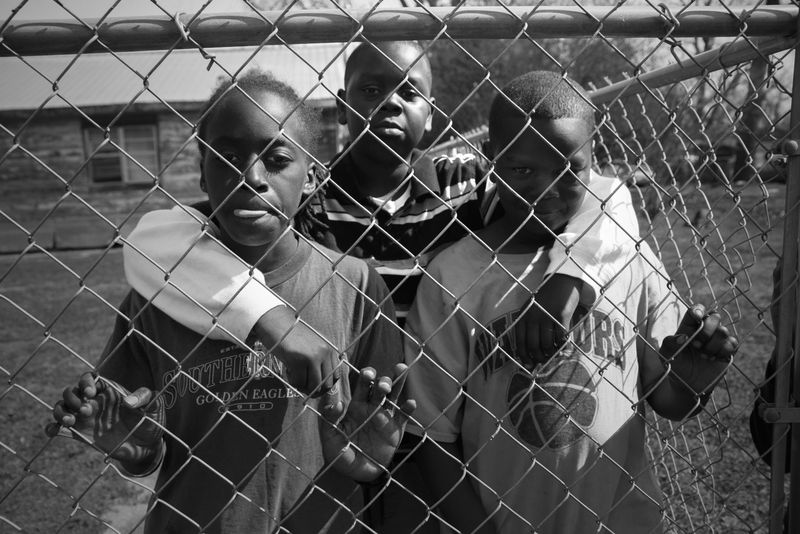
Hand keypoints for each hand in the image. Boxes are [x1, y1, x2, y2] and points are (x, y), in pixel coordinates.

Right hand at [45, 373, 164, 473]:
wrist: (146, 447)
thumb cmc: (151, 422)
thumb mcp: (154, 407)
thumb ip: (146, 398)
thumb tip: (128, 401)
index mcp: (109, 391)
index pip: (90, 378)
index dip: (85, 381)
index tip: (90, 392)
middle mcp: (94, 402)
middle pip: (71, 391)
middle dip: (72, 398)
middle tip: (86, 410)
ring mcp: (85, 418)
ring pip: (62, 407)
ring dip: (60, 411)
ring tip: (71, 421)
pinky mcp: (80, 434)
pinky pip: (59, 428)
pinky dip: (52, 427)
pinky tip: (54, 430)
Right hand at [253, 305, 341, 396]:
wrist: (276, 322)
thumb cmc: (292, 335)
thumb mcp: (312, 345)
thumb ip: (320, 360)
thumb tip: (322, 387)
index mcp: (329, 349)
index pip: (335, 376)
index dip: (325, 385)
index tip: (315, 387)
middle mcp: (323, 352)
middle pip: (325, 384)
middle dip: (315, 390)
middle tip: (303, 386)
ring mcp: (311, 357)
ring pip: (313, 386)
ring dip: (303, 387)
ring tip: (295, 377)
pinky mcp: (297, 361)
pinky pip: (298, 382)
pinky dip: (293, 382)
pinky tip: (288, 370)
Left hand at [319, 363, 416, 481]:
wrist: (355, 474)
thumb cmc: (339, 453)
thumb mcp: (329, 437)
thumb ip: (330, 419)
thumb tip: (338, 403)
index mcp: (356, 406)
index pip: (362, 385)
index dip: (366, 376)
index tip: (368, 374)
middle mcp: (372, 408)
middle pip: (380, 387)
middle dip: (383, 381)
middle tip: (382, 385)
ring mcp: (385, 417)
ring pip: (394, 396)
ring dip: (398, 384)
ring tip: (401, 372)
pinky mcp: (395, 430)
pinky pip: (404, 416)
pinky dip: (408, 409)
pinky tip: (410, 403)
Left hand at [514, 274, 582, 368]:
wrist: (561, 281)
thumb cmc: (546, 299)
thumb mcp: (532, 309)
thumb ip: (529, 326)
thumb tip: (529, 352)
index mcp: (523, 316)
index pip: (520, 341)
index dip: (524, 356)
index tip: (529, 364)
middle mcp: (533, 316)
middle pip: (533, 345)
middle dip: (538, 357)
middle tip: (543, 361)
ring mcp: (547, 316)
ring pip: (546, 344)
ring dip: (550, 353)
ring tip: (553, 354)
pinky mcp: (561, 315)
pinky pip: (560, 337)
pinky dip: (562, 345)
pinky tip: (563, 346)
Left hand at [660, 304, 738, 396]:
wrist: (688, 385)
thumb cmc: (675, 366)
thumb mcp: (666, 354)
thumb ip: (670, 343)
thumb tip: (683, 337)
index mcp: (689, 326)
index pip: (697, 310)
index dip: (699, 310)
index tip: (697, 318)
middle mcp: (705, 329)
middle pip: (715, 317)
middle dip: (707, 331)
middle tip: (696, 346)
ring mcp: (717, 339)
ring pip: (724, 331)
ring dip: (713, 345)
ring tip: (704, 356)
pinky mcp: (728, 350)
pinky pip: (733, 343)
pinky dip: (723, 351)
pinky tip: (714, 359)